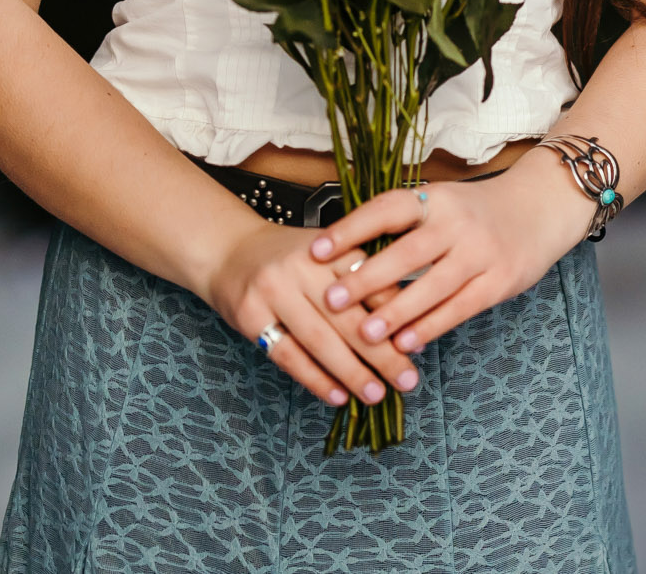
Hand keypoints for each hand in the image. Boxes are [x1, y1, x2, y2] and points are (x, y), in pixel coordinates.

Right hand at [203, 219, 423, 407]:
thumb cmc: (291, 259)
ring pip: (319, 340)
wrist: (228, 251)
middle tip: (407, 380)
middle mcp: (302, 267)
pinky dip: (315, 378)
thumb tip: (408, 331)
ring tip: (375, 394)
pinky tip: (337, 395)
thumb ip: (364, 286)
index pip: (369, 286)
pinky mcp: (250, 316)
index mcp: (329, 249)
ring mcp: (273, 291)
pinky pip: (288, 355)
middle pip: (348, 317)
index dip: (396, 318)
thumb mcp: (328, 257)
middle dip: (381, 353)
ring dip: (351, 372)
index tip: (417, 347)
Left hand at [303, 157, 597, 354]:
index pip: (387, 209)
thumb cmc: (476, 212)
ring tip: (363, 334)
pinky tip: (405, 344)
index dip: (350, 229)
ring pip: (432, 286)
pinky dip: (430, 327)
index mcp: (434, 199)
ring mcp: (481, 252)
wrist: (541, 208)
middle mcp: (456, 222)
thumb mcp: (441, 204)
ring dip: (396, 313)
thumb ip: (403, 226)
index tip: (314, 250)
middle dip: (366, 278)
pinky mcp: (499, 281)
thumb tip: (345, 256)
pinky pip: (459, 308)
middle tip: (330, 301)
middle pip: (406, 252)